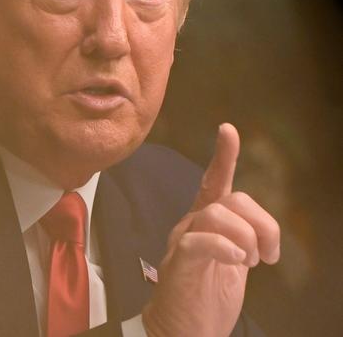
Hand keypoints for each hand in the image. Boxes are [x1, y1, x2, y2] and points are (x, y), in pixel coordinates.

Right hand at [142, 123, 280, 336]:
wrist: (183, 331)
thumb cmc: (207, 296)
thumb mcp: (235, 262)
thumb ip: (243, 238)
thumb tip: (260, 227)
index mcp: (206, 222)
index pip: (214, 182)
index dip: (223, 156)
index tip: (228, 130)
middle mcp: (191, 224)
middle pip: (229, 199)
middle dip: (261, 224)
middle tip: (267, 256)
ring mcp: (183, 241)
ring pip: (216, 214)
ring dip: (245, 239)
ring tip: (247, 262)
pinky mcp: (180, 262)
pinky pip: (200, 241)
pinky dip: (226, 248)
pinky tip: (236, 263)